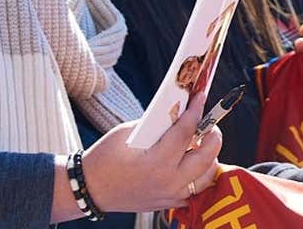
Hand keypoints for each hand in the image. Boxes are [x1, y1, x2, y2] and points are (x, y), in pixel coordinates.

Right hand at [82, 93, 223, 212]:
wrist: (89, 189)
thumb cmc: (104, 159)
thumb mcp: (126, 133)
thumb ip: (155, 123)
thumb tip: (177, 110)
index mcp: (156, 162)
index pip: (186, 132)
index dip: (196, 111)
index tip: (201, 98)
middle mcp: (168, 182)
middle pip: (207, 157)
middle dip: (213, 136)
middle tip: (209, 124)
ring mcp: (170, 196)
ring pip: (206, 176)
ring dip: (209, 158)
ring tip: (203, 144)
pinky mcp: (168, 203)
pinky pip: (194, 190)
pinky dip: (198, 175)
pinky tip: (192, 163)